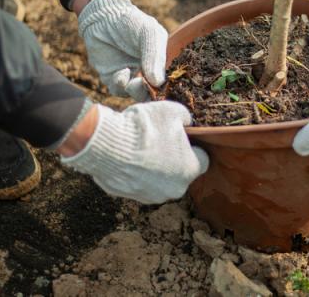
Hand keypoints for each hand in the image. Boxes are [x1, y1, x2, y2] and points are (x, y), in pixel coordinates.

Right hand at [60, 101, 208, 203]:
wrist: (107, 144)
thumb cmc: (145, 128)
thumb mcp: (173, 111)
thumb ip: (185, 118)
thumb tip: (185, 122)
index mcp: (190, 170)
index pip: (201, 159)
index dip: (192, 146)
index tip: (181, 137)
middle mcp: (174, 189)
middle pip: (179, 171)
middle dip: (172, 157)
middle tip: (159, 139)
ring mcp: (151, 196)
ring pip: (158, 179)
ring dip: (153, 166)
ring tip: (140, 147)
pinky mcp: (130, 196)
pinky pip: (138, 182)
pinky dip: (135, 172)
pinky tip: (127, 156)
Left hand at [78, 0, 167, 100]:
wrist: (103, 17)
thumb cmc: (132, 22)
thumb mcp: (150, 34)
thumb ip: (155, 57)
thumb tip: (158, 83)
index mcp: (161, 62)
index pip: (169, 81)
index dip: (168, 88)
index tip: (165, 89)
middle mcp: (148, 71)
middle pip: (154, 92)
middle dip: (151, 93)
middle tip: (146, 86)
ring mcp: (130, 76)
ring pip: (137, 95)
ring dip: (136, 91)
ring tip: (134, 80)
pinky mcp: (113, 78)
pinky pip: (119, 91)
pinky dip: (121, 86)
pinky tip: (121, 73)